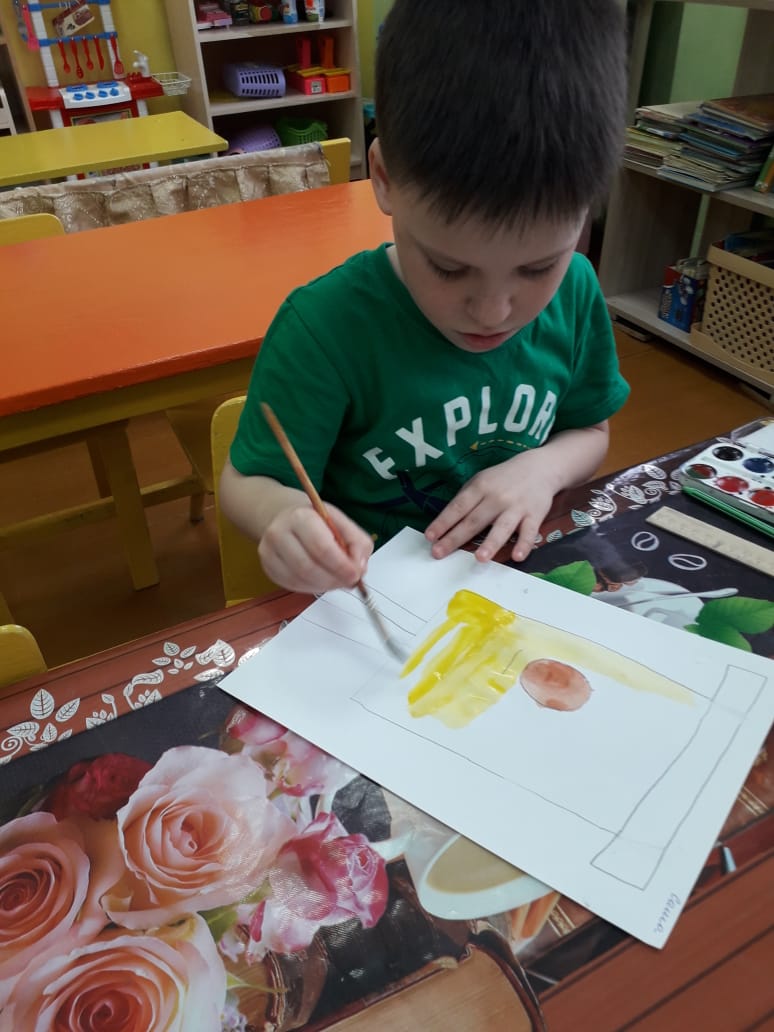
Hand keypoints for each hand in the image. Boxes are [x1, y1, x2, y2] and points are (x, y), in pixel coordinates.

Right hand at [259, 503, 373, 593]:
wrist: (285, 518)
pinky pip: (292, 586)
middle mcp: (279, 533)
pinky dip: (312, 587)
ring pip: (299, 580)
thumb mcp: (341, 522)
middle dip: (333, 579)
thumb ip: (357, 543)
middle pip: (308, 568)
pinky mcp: (268, 568)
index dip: (340, 566)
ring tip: (336, 579)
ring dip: (324, 585)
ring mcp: (269, 552)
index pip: (321, 547)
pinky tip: (321, 579)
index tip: (355, 575)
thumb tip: (359, 568)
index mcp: (300, 517)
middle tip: (348, 581)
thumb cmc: (316, 521)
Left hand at [425, 450, 556, 562]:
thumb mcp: (482, 480)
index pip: (458, 507)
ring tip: (480, 558)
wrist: (540, 467)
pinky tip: (517, 556)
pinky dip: (524, 544)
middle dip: (455, 538)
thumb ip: (466, 498)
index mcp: (480, 487)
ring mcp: (516, 507)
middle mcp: (497, 497)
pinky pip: (529, 532)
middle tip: (439, 553)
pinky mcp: (535, 515)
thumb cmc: (504, 478)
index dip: (443, 522)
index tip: (430, 537)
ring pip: (502, 527)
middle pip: (474, 520)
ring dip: (491, 543)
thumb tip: (446, 522)